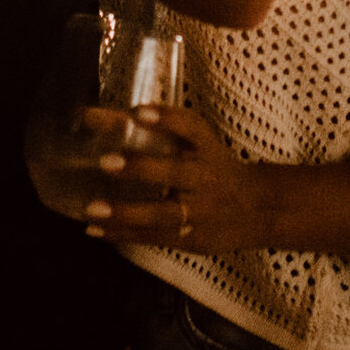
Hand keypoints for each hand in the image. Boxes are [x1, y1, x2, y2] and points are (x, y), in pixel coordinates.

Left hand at [79, 104, 268, 253]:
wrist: (257, 209)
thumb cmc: (215, 167)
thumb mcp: (200, 144)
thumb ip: (165, 130)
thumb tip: (110, 117)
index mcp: (206, 148)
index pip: (189, 128)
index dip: (165, 119)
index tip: (138, 113)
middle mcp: (203, 177)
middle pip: (174, 173)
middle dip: (141, 168)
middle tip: (105, 162)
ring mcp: (196, 211)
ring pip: (161, 214)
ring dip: (126, 212)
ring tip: (92, 209)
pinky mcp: (188, 237)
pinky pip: (153, 236)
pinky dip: (123, 234)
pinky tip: (95, 230)